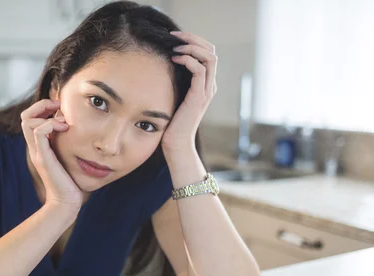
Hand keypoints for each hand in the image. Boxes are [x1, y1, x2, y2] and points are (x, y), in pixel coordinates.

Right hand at [21, 99, 82, 209]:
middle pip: (25, 117)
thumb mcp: (68, 158)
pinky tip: (65, 129)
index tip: (60, 109)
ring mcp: (37, 152)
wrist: (66, 202)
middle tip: (58, 107)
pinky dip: (51, 124)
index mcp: (39, 146)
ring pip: (27, 121)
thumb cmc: (70, 182)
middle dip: (41, 105)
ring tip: (63, 122)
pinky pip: (39, 132)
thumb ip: (66, 145)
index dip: (43, 108)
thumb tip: (76, 131)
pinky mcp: (43, 157)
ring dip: (46, 114)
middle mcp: (35, 147)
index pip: (30, 119)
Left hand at [161, 31, 217, 154]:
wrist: (175, 143)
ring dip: (192, 47)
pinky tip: (175, 59)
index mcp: (205, 84)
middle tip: (175, 35)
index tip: (175, 37)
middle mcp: (210, 85)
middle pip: (211, 51)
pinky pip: (200, 71)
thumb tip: (162, 64)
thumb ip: (175, 81)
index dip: (194, 41)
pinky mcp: (199, 97)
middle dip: (193, 38)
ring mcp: (206, 91)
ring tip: (175, 46)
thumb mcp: (173, 95)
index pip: (207, 53)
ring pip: (210, 57)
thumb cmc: (170, 122)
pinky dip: (189, 60)